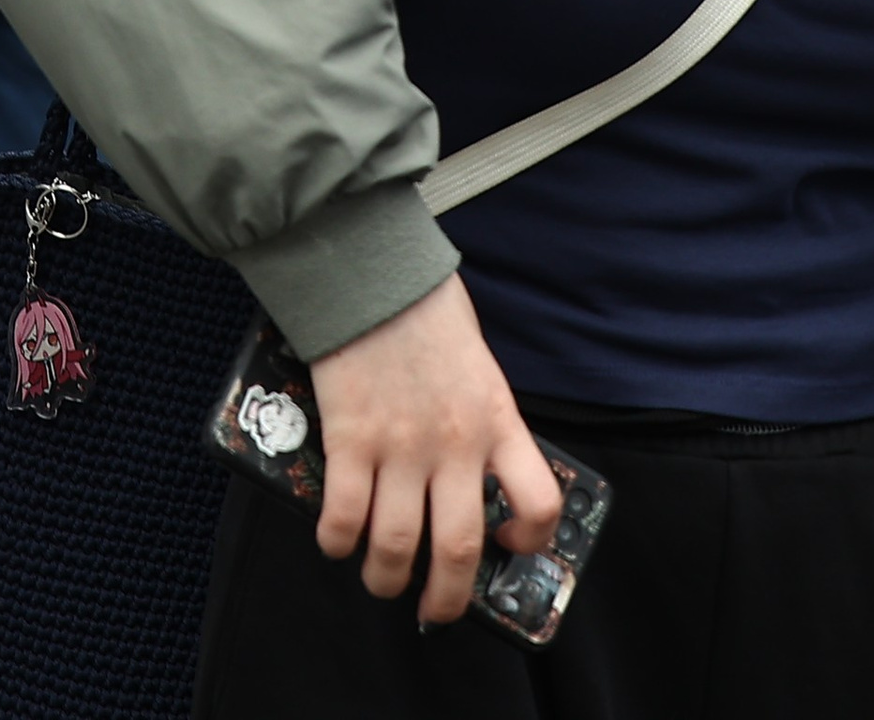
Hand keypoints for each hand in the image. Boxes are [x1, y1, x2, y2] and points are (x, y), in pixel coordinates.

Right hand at [307, 274, 561, 625]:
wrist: (370, 266)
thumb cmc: (422, 304)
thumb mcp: (474, 360)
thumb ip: (477, 411)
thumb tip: (467, 458)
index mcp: (495, 419)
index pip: (538, 501)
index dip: (529, 540)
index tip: (507, 546)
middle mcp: (453, 444)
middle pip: (458, 550)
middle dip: (446, 598)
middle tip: (434, 608)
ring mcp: (399, 445)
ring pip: (396, 547)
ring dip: (385, 578)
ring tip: (380, 579)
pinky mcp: (349, 438)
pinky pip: (343, 516)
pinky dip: (337, 541)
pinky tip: (336, 540)